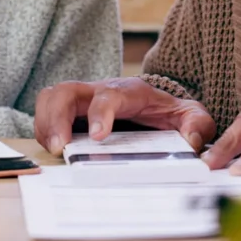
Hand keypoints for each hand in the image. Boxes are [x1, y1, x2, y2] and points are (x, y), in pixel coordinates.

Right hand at [33, 77, 216, 154]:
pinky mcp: (70, 112)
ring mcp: (82, 100)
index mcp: (130, 92)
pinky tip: (52, 148)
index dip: (100, 114)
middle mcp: (100, 91)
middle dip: (57, 117)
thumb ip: (197, 125)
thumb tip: (191, 141)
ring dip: (45, 122)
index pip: (110, 96)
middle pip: (67, 90)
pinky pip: (46, 112)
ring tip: (53, 149)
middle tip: (60, 147)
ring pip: (51, 97)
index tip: (99, 137)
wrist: (157, 105)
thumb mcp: (192, 117)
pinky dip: (43, 129)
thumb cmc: (170, 113)